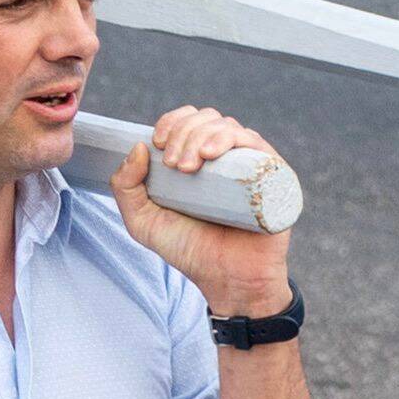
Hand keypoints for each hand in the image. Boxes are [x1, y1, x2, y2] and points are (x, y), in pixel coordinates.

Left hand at [115, 109, 298, 317]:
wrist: (227, 279)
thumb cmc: (187, 249)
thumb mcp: (142, 220)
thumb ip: (125, 187)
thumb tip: (138, 147)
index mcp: (196, 159)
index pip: (186, 121)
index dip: (170, 122)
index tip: (157, 144)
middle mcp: (224, 159)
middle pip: (205, 119)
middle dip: (183, 132)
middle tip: (175, 165)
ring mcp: (249, 167)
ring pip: (228, 127)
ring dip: (202, 135)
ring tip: (189, 166)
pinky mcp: (273, 178)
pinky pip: (258, 145)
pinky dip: (233, 139)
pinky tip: (212, 154)